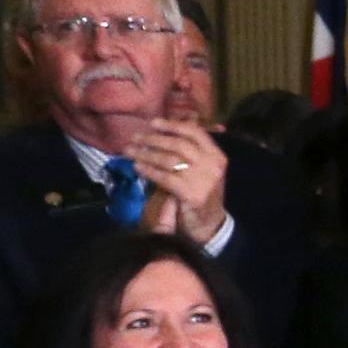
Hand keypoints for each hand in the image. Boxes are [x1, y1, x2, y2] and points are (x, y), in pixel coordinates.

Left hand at [126, 118, 231, 241]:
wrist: (210, 225)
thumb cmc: (201, 193)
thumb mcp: (202, 169)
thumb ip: (188, 153)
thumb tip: (161, 132)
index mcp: (216, 156)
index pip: (195, 133)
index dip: (173, 125)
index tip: (153, 122)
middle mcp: (213, 165)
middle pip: (179, 144)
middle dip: (154, 139)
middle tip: (135, 137)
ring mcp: (204, 180)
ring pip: (170, 160)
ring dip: (146, 154)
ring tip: (130, 151)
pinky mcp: (192, 194)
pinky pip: (165, 178)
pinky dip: (149, 171)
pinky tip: (137, 167)